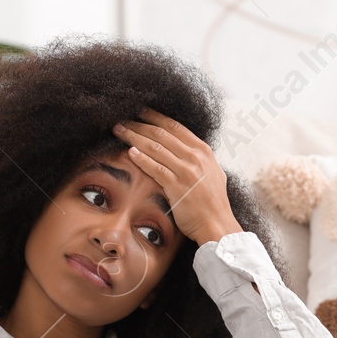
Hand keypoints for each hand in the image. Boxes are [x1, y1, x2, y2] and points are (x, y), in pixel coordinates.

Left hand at [114, 109, 242, 244]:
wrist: (218, 225)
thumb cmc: (214, 203)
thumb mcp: (213, 173)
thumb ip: (200, 160)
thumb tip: (189, 151)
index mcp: (203, 150)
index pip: (175, 126)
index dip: (154, 117)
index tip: (140, 112)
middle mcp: (195, 157)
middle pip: (161, 134)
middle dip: (139, 124)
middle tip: (122, 120)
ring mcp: (187, 171)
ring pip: (155, 147)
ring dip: (134, 137)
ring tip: (119, 131)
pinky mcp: (178, 186)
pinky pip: (156, 168)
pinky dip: (142, 159)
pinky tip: (129, 152)